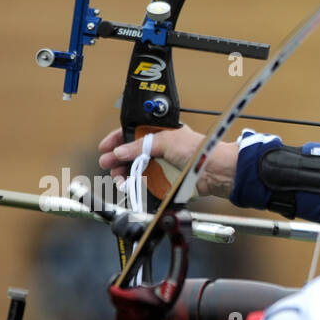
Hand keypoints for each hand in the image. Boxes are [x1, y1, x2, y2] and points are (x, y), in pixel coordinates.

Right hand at [98, 125, 238, 197]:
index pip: (133, 133)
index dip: (118, 139)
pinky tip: (128, 185)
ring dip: (123, 173)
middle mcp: (160, 149)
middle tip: (106, 164)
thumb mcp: (165, 140)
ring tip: (117, 177)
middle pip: (131, 154)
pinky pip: (145, 184)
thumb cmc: (198, 150)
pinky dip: (135, 185)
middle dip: (116, 159)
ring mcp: (162, 166)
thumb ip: (140, 146)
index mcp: (160, 133)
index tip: (105, 146)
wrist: (214, 171)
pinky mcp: (165, 182)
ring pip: (136, 170)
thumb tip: (119, 151)